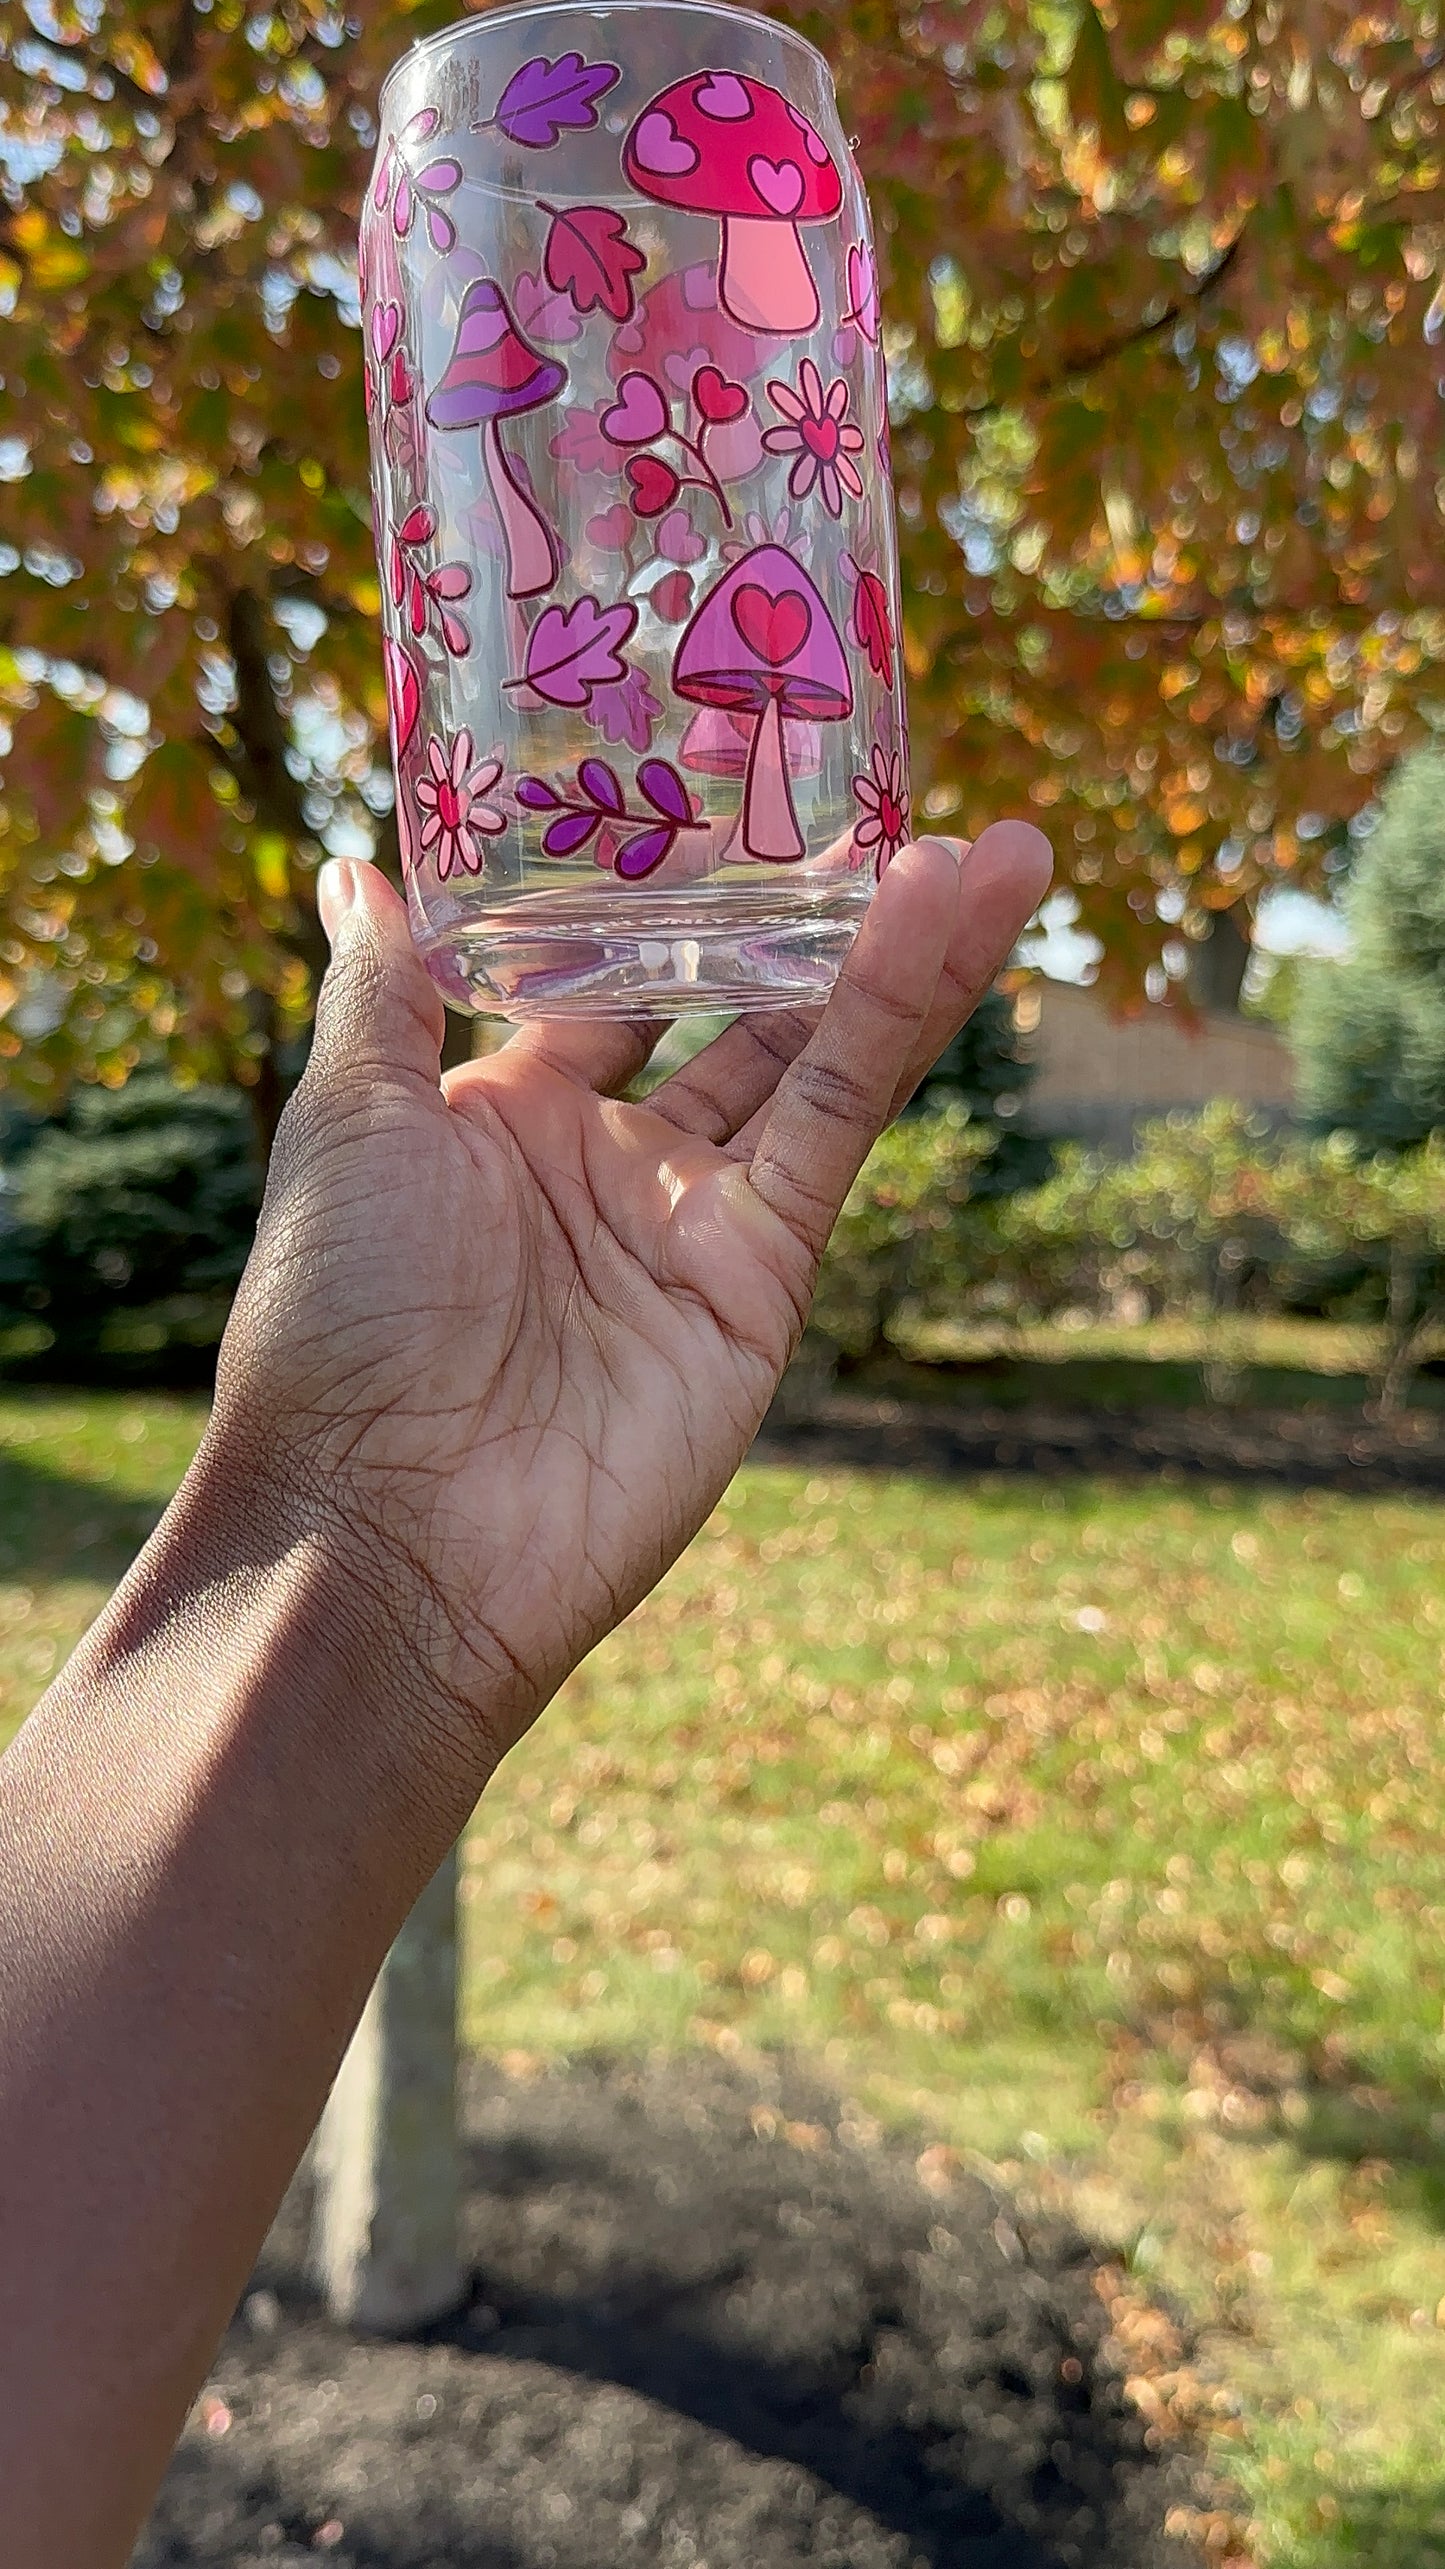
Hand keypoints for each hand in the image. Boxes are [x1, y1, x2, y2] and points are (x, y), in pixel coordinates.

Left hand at [213, 826, 1050, 1776]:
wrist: (387, 1531)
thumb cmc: (333, 1324)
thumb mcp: (346, 1125)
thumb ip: (381, 993)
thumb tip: (357, 865)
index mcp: (499, 1118)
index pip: (610, 982)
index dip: (675, 895)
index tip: (741, 792)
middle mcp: (607, 1164)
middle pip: (739, 1015)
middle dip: (820, 923)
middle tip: (898, 806)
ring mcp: (692, 1225)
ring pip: (816, 1061)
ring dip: (904, 954)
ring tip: (993, 845)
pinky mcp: (760, 1283)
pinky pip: (836, 1134)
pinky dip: (894, 1026)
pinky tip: (950, 922)